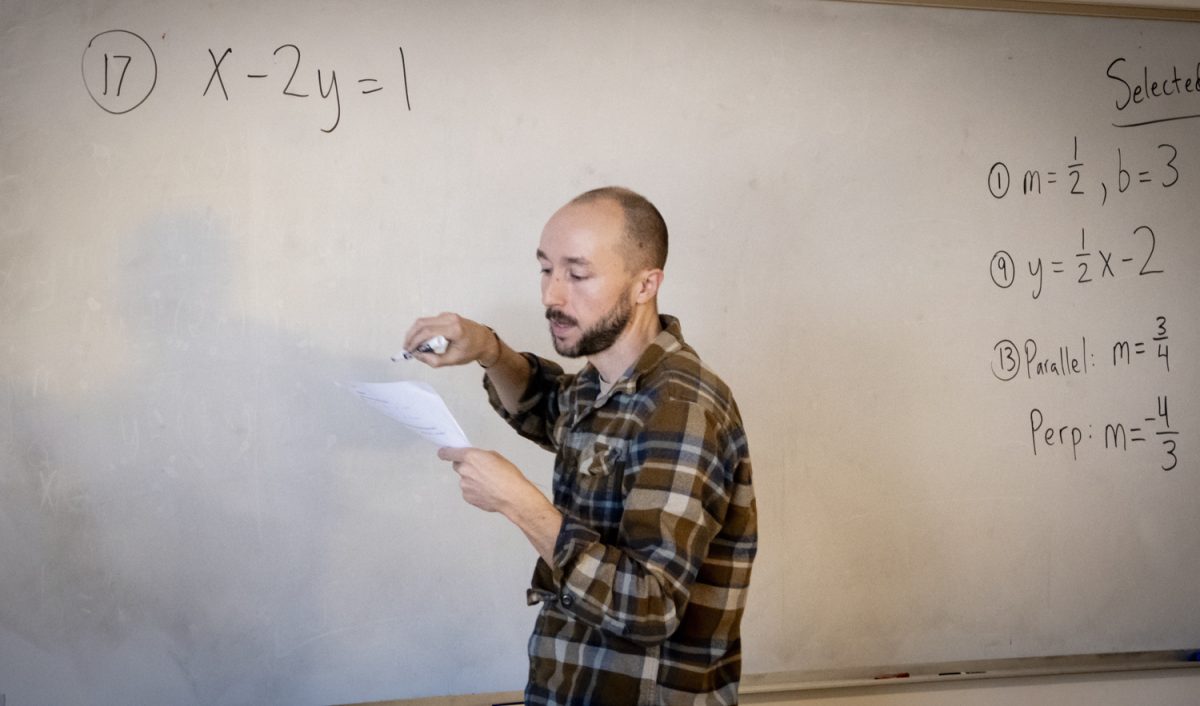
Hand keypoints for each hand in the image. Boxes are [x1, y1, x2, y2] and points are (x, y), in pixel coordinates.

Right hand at [404, 312, 499, 367]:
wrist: (485, 341)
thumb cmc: (471, 351)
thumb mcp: (452, 360)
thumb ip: (433, 360)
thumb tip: (417, 355)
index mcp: (454, 329)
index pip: (428, 332)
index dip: (415, 341)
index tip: (409, 351)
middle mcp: (450, 319)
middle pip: (422, 323)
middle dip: (411, 336)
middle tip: (406, 348)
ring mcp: (448, 315)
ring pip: (424, 321)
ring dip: (415, 332)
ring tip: (411, 345)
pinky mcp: (446, 316)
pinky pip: (429, 321)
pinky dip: (422, 330)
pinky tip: (421, 341)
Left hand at [437, 446, 562, 562]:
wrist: (512, 496)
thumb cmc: (508, 475)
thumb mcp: (495, 457)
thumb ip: (480, 456)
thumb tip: (475, 460)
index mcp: (470, 457)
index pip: (448, 453)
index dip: (446, 452)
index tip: (443, 452)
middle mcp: (464, 470)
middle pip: (457, 466)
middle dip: (466, 467)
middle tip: (480, 470)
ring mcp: (464, 485)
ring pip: (464, 480)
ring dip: (472, 480)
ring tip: (488, 484)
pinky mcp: (467, 497)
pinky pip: (468, 491)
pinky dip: (474, 491)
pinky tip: (487, 491)